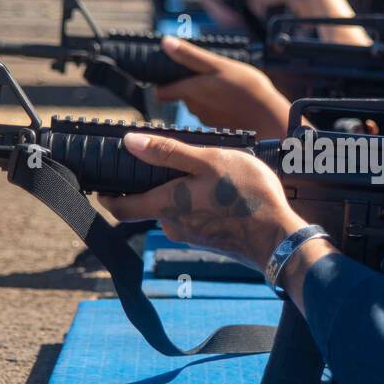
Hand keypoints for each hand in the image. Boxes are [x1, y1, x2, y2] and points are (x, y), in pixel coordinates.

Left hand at [97, 134, 305, 271]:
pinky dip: (203, 204)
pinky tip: (226, 192)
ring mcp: (194, 235)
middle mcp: (173, 225)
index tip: (103, 184)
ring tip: (211, 173)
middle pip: (152, 204)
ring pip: (177, 210)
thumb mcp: (208, 160)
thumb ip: (168, 153)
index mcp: (165, 205)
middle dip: (158, 184)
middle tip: (175, 162)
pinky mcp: (212, 240)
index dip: (107, 196)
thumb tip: (129, 143)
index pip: (120, 208)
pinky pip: (198, 218)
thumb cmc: (246, 196)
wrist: (280, 237)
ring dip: (185, 193)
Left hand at [153, 36, 291, 137]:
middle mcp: (194, 108)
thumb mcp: (218, 64)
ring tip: (225, 85)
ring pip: (198, 103)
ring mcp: (206, 118)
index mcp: (190, 91)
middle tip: (211, 74)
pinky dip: (218, 105)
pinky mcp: (219, 126)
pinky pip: (212, 112)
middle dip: (192, 85)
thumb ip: (190, 55)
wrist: (269, 118)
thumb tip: (165, 43)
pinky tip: (233, 99)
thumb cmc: (246, 89)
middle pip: (182, 95)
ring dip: (206, 95)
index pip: (162, 93)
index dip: (164, 84)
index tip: (172, 75)